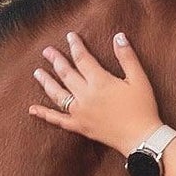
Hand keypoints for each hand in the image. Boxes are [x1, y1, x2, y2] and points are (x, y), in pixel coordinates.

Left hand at [29, 31, 161, 155]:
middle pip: (66, 74)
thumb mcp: (139, 79)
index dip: (76, 46)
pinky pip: (58, 120)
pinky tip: (33, 109)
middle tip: (47, 51)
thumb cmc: (143, 108)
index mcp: (100, 81)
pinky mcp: (79, 126)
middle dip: (56, 60)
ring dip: (46, 82)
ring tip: (37, 72)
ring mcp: (80, 112)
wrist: (141, 138)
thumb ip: (127, 57)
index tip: (70, 36)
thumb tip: (119, 36)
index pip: (83, 59)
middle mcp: (85, 95)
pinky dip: (44, 114)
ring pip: (58, 94)